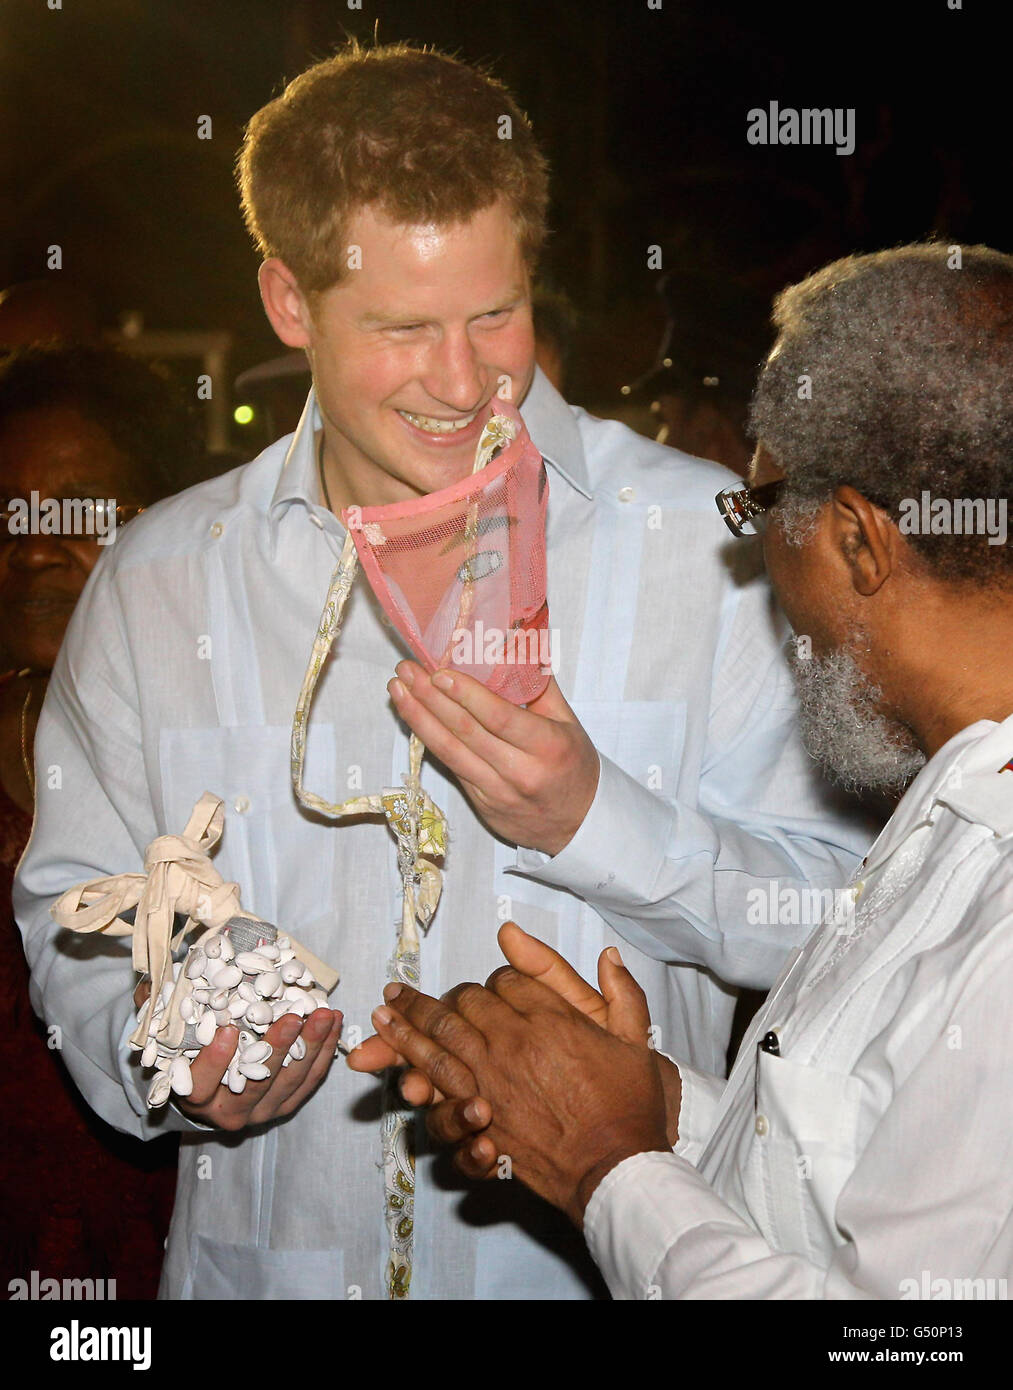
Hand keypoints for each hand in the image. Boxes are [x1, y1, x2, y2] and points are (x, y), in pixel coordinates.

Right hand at [175, 1009, 342, 1131]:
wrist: (210, 1081)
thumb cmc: (188, 1047)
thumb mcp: (168, 1029)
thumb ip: (160, 1010)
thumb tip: (151, 982)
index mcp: (195, 1097)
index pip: (201, 1085)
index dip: (214, 1062)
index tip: (229, 1031)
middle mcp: (230, 1112)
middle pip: (256, 1085)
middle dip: (277, 1049)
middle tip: (292, 1017)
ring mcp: (263, 1111)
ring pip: (290, 1082)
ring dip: (310, 1047)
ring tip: (322, 1014)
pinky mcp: (287, 1104)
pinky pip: (310, 1080)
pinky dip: (324, 1051)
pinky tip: (333, 1022)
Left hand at [349, 923, 682, 1149]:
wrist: (616, 1166)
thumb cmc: (629, 1106)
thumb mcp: (636, 1040)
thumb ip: (623, 992)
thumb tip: (607, 953)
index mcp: (552, 1016)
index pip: (508, 981)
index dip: (498, 981)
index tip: (493, 988)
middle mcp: (515, 1039)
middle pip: (467, 1002)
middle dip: (444, 994)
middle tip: (416, 991)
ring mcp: (492, 1076)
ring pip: (441, 1033)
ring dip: (410, 1016)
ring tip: (386, 1005)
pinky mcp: (478, 1113)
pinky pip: (437, 1077)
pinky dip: (410, 1058)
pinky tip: (392, 1049)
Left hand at [387, 662, 599, 856]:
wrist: (580, 825)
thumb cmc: (574, 767)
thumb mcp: (569, 724)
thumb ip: (540, 686)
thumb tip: (515, 644)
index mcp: (548, 746)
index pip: (500, 717)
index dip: (466, 694)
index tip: (439, 672)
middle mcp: (520, 771)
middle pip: (466, 732)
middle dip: (430, 698)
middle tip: (407, 671)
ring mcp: (497, 792)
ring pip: (449, 752)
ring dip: (418, 718)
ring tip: (397, 691)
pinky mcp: (481, 805)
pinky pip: (451, 767)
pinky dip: (429, 741)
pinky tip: (413, 718)